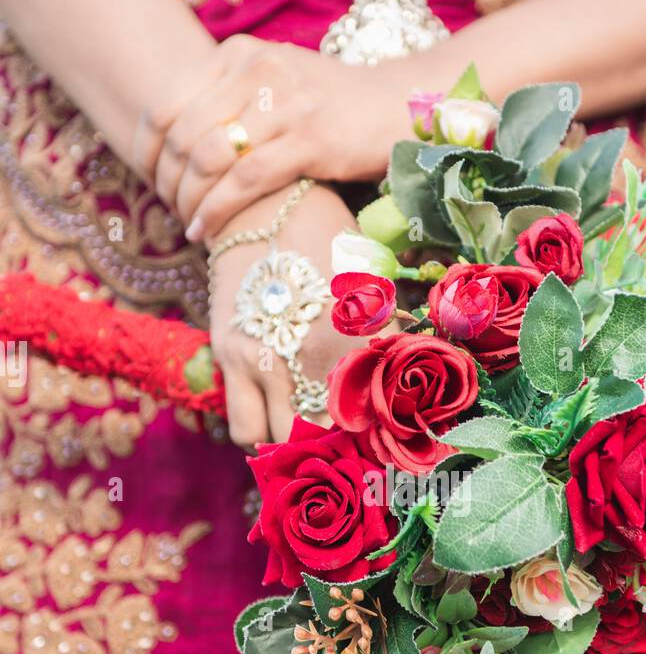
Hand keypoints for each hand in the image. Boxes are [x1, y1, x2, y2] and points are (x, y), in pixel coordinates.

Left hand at [137, 36, 413, 240]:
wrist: (399, 105)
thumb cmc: (332, 105)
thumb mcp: (273, 83)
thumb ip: (228, 98)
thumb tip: (173, 144)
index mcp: (239, 54)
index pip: (168, 103)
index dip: (148, 150)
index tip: (149, 181)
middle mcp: (257, 69)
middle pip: (183, 135)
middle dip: (168, 183)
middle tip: (171, 213)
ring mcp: (285, 103)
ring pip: (209, 159)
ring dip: (190, 202)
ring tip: (190, 226)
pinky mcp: (310, 139)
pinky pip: (245, 181)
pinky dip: (217, 211)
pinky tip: (207, 232)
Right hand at [209, 181, 366, 446]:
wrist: (260, 202)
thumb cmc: (327, 237)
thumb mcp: (369, 279)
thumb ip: (384, 334)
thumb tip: (408, 374)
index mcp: (354, 336)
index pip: (371, 416)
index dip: (377, 444)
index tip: (382, 452)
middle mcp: (308, 355)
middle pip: (324, 439)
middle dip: (335, 452)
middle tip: (344, 450)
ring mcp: (264, 359)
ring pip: (278, 441)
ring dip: (293, 446)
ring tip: (307, 436)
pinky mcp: (229, 357)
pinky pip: (243, 426)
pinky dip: (258, 433)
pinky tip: (273, 417)